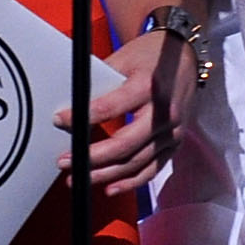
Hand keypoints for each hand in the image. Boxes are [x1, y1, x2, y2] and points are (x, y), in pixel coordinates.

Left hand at [54, 26, 197, 193]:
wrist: (184, 57)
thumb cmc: (148, 56)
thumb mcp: (122, 59)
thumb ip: (99, 82)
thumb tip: (72, 106)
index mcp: (148, 86)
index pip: (110, 107)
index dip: (83, 117)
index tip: (60, 120)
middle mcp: (164, 112)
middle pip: (124, 144)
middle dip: (91, 157)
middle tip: (65, 161)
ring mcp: (172, 131)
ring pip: (136, 162)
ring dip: (105, 174)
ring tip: (79, 177)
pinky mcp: (175, 142)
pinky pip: (152, 169)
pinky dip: (130, 182)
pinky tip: (109, 187)